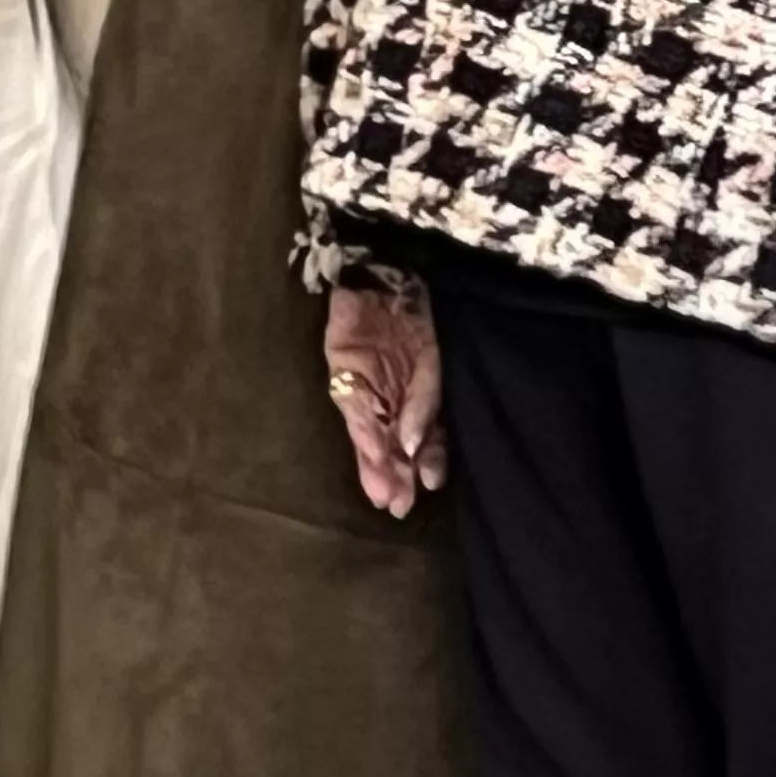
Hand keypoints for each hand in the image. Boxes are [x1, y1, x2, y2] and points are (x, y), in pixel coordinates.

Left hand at [325, 279, 448, 516]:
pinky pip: (355, 412)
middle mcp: (394, 393)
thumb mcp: (432, 354)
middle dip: (398, 475)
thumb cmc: (416, 307)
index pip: (425, 433)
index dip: (426, 460)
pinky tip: (372, 457)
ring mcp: (369, 387)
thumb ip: (425, 399)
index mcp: (420, 387)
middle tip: (399, 507)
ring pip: (374, 435)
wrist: (382, 269)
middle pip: (396, 442)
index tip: (429, 487)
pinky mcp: (342, 377)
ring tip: (384, 495)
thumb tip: (413, 445)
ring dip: (378, 466)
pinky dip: (365, 434)